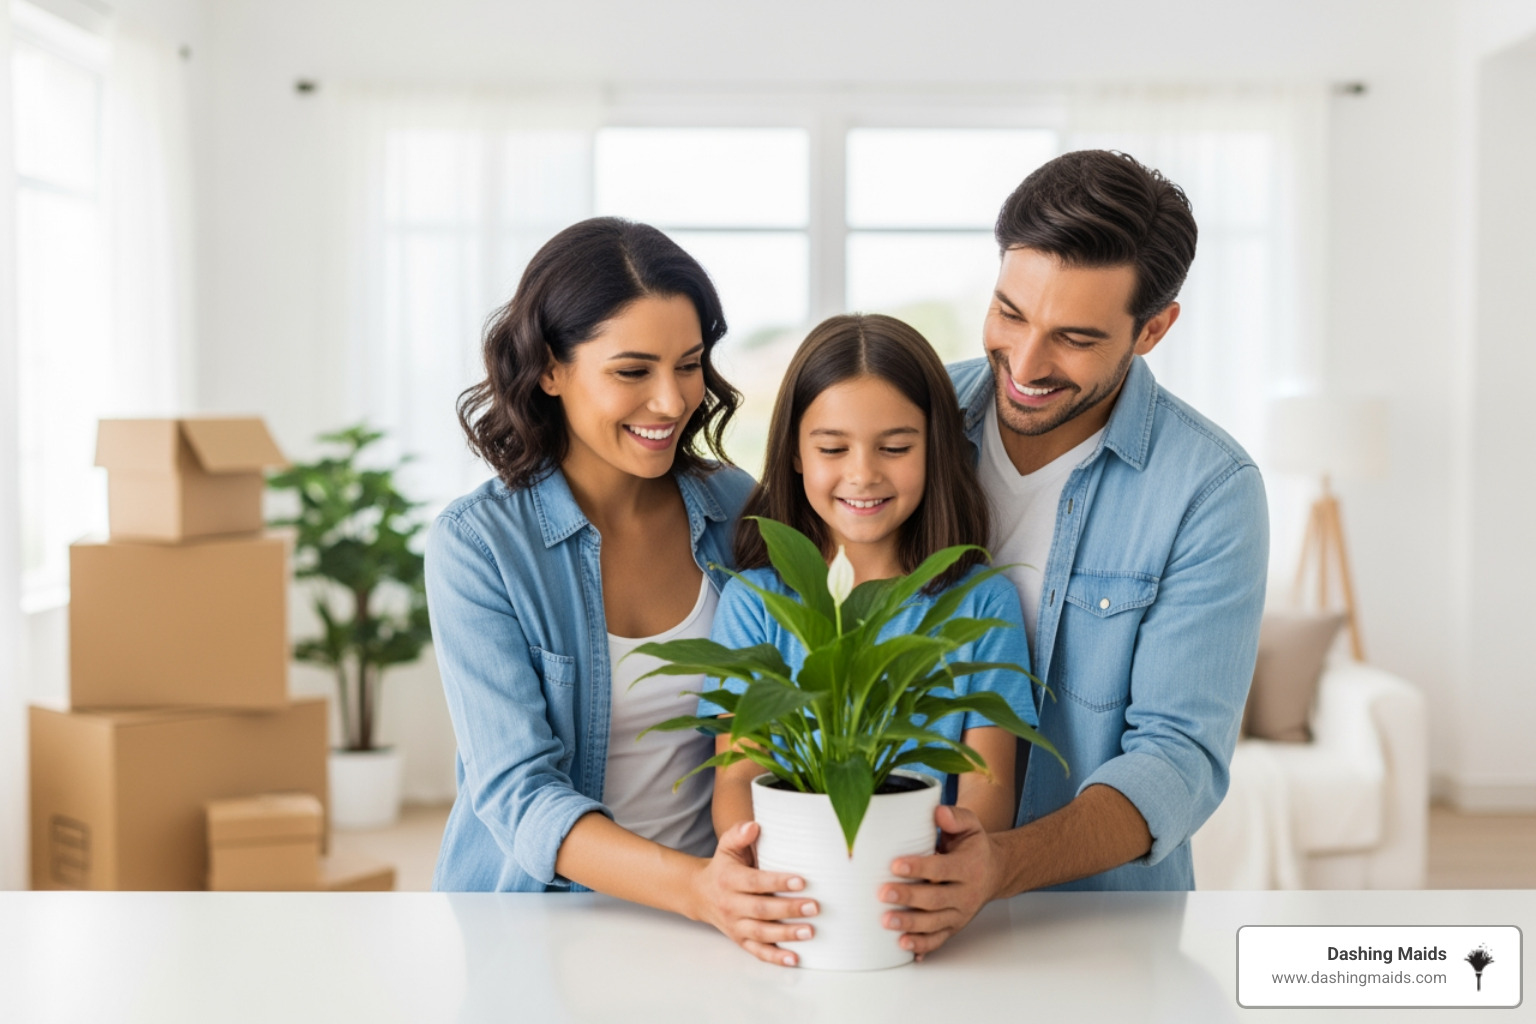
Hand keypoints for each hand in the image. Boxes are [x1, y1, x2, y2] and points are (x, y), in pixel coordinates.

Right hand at [690, 820, 818, 966]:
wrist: (700, 894)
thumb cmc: (723, 867)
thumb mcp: (727, 847)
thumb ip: (738, 834)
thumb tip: (754, 825)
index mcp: (729, 880)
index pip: (755, 882)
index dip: (777, 883)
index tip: (801, 881)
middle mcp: (731, 905)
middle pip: (761, 910)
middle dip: (788, 909)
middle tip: (814, 907)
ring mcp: (735, 925)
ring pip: (761, 933)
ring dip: (786, 934)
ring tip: (810, 931)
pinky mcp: (740, 940)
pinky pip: (758, 952)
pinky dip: (776, 957)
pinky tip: (795, 958)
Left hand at [879, 804, 999, 958]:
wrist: (994, 872)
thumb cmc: (973, 847)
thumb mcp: (971, 826)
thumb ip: (956, 817)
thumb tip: (938, 812)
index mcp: (970, 867)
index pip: (942, 869)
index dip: (919, 868)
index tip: (896, 865)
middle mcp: (967, 894)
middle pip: (936, 899)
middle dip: (908, 898)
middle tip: (883, 893)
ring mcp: (960, 914)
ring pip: (935, 923)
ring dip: (910, 924)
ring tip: (887, 921)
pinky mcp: (954, 927)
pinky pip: (938, 940)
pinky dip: (922, 945)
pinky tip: (903, 945)